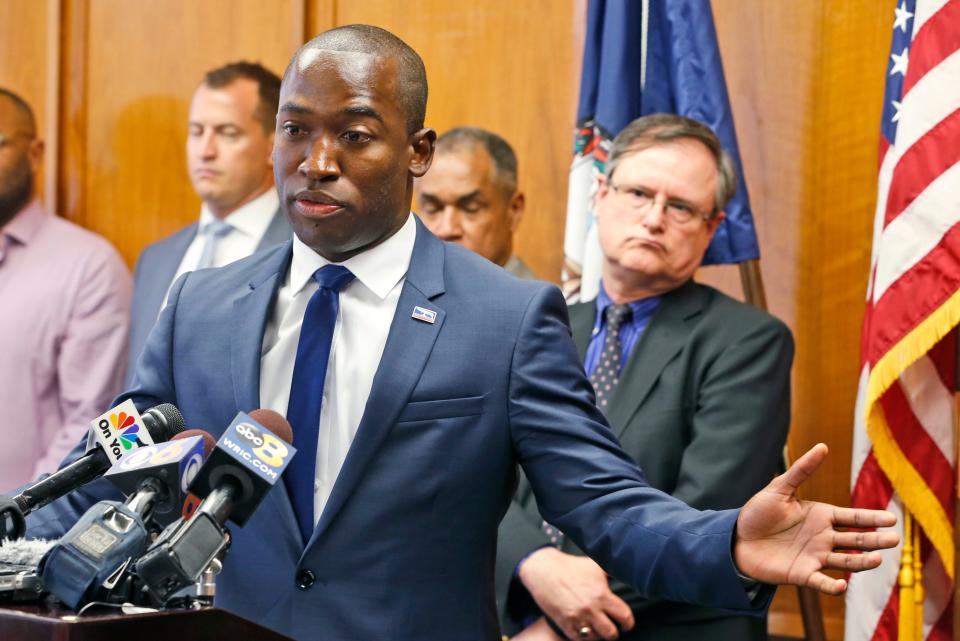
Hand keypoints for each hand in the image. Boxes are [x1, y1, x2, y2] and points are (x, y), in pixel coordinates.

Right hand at [518, 547, 633, 639]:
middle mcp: (591, 608)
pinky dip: (582, 636)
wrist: (544, 569)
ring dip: (597, 634)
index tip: (626, 623)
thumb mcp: (595, 565)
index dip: (628, 622)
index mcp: (601, 594)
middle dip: (613, 632)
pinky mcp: (563, 622)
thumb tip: (625, 573)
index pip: (625, 616)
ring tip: (597, 628)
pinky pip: (578, 639)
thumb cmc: (570, 566)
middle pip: (611, 633)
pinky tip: (583, 628)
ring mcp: (576, 617)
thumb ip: (611, 573)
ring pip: (595, 638)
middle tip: (611, 628)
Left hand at [734, 443, 898, 594]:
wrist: (737, 539)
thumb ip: (802, 470)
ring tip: (878, 559)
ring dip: (862, 562)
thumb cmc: (758, 513)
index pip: (853, 517)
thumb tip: (823, 446)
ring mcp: (815, 557)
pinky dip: (832, 586)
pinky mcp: (802, 574)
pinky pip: (821, 582)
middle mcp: (824, 538)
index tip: (891, 518)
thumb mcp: (779, 488)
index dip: (871, 518)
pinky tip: (841, 587)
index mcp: (822, 516)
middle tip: (894, 539)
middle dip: (875, 540)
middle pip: (856, 540)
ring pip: (846, 561)